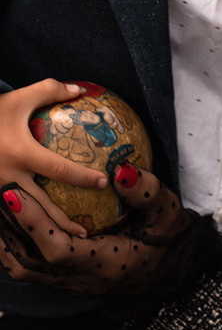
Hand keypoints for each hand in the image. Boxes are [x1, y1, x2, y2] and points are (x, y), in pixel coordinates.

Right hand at [0, 80, 106, 235]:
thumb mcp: (20, 97)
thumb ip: (50, 90)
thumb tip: (79, 90)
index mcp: (21, 154)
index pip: (59, 170)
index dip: (83, 177)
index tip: (104, 182)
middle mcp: (8, 177)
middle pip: (42, 206)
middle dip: (64, 222)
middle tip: (86, 233)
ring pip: (24, 216)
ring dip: (44, 229)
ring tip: (65, 240)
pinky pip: (8, 214)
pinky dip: (24, 224)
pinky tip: (38, 234)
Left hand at [0, 164, 221, 317]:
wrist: (166, 269)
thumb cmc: (166, 237)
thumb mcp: (166, 212)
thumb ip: (146, 192)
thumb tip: (121, 170)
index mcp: (104, 264)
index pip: (57, 250)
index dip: (32, 223)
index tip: (13, 192)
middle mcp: (80, 280)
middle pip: (29, 261)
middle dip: (6, 228)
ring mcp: (68, 285)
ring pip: (22, 269)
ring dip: (4, 239)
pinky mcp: (62, 282)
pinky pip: (27, 268)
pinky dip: (11, 245)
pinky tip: (6, 221)